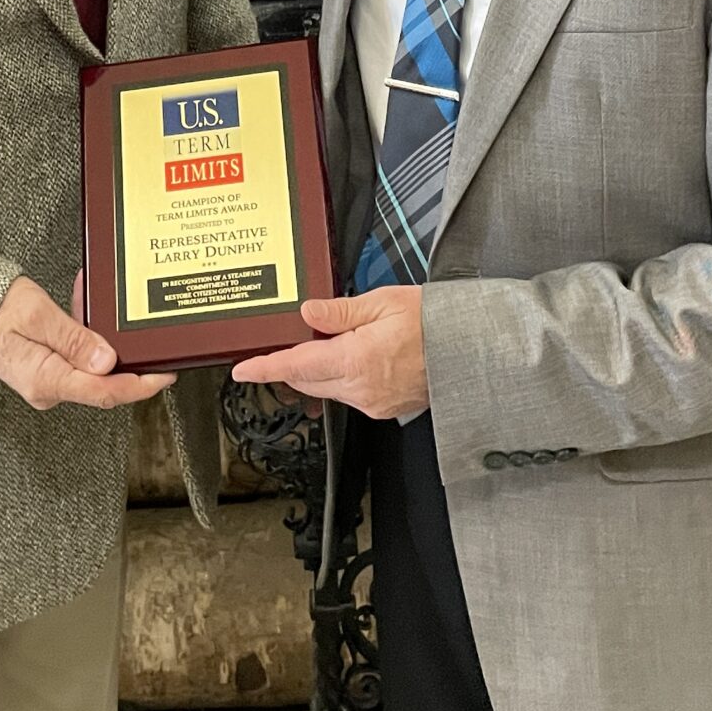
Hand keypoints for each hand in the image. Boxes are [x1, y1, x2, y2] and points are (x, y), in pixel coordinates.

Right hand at [0, 273, 170, 412]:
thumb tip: (106, 361)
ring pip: (94, 367)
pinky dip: (89, 334)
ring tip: (109, 306)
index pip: (104, 392)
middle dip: (129, 358)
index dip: (140, 385)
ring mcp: (49, 381)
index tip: (164, 373)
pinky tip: (88, 307)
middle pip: (105, 383)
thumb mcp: (37, 315)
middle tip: (148, 336)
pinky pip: (79, 357)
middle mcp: (49, 388)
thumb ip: (73, 338)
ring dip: (107, 339)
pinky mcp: (49, 370)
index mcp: (46, 380)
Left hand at [232, 287, 428, 421]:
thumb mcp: (382, 302)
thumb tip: (309, 311)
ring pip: (327, 388)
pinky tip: (355, 356)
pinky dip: (341, 378)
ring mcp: (373, 402)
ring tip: (334, 340)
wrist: (469, 349)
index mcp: (355, 360)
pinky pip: (349, 394)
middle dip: (292, 363)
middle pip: (307, 380)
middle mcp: (361, 388)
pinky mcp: (384, 408)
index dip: (265, 368)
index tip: (242, 370)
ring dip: (318, 369)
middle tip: (292, 339)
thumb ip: (340, 311)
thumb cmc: (433, 322)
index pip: (296, 366)